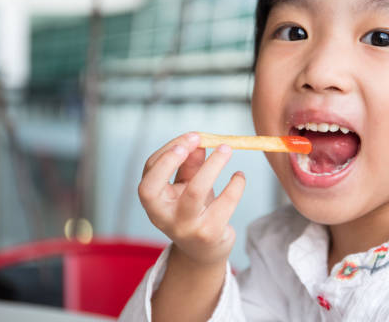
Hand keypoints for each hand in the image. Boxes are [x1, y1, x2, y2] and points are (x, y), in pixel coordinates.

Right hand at [138, 132, 245, 265]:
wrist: (204, 250)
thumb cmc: (193, 210)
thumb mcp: (187, 186)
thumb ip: (189, 164)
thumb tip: (199, 141)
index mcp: (154, 203)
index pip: (149, 176)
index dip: (166, 155)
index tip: (190, 138)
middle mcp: (164, 217)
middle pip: (158, 186)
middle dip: (174, 159)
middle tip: (200, 140)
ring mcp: (186, 227)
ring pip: (195, 192)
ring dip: (212, 165)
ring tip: (227, 148)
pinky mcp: (210, 234)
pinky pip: (224, 203)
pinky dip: (235, 185)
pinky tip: (239, 176)